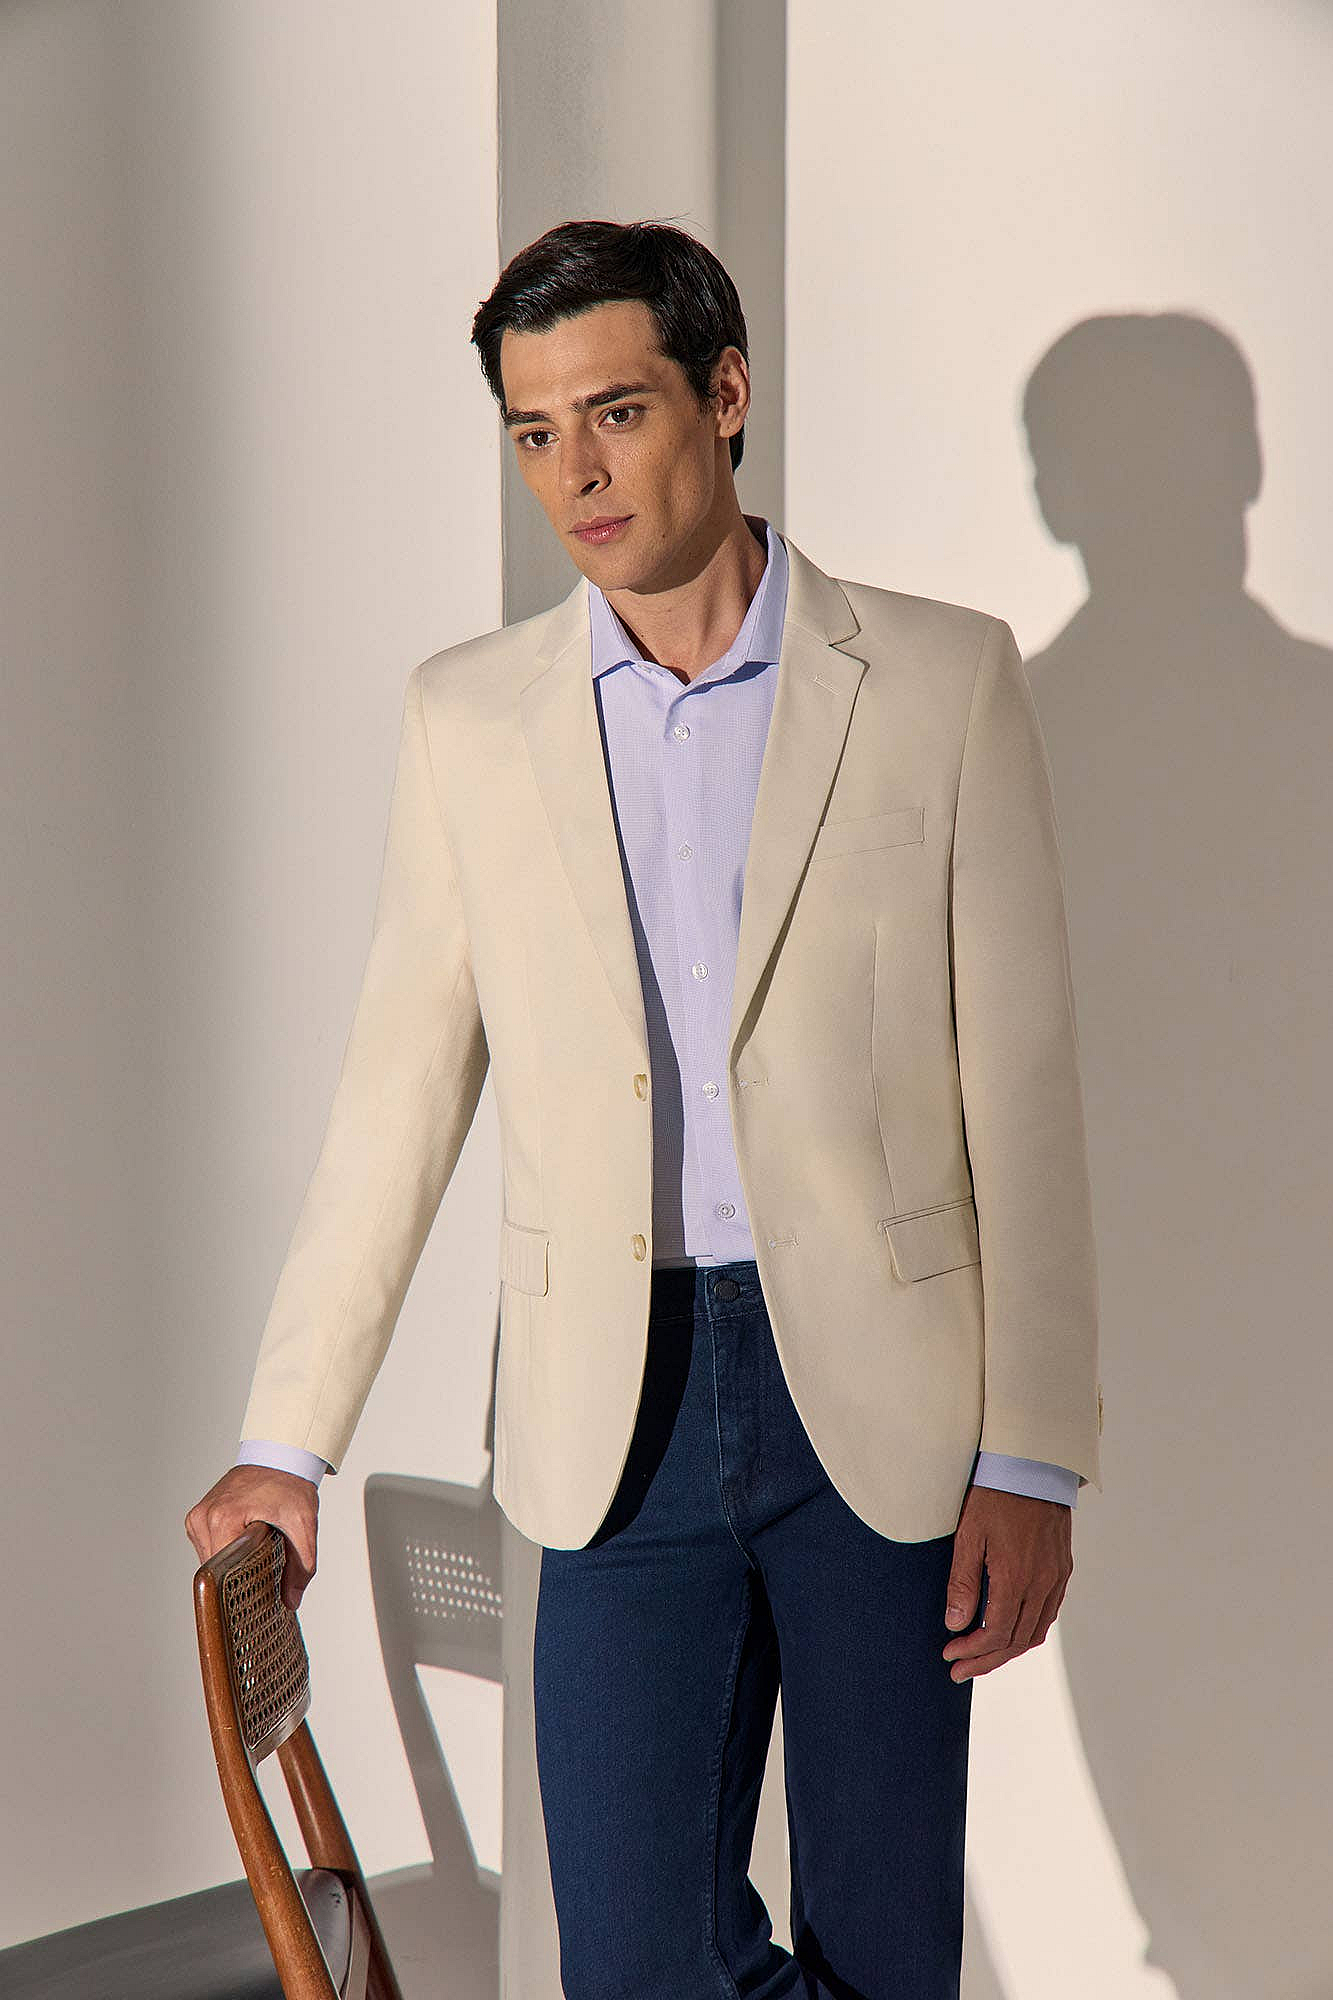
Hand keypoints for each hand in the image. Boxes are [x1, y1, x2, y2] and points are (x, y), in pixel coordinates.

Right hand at [185, 1463, 319, 1611]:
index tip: (250, 1602)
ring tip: (253, 1566)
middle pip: (214, 1569)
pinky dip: (226, 1553)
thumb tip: (291, 1600)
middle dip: (234, 1580)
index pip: (219, 1572)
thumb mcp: (303, 1525)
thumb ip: (301, 1566)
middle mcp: (204, 1517)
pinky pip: (209, 1548)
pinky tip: (244, 1551)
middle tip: (258, 1588)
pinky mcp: (199, 1516)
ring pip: (209, 1561)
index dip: (235, 1590)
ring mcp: (198, 1516)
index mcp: (223, 1518)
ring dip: (229, 1566)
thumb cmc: (289, 1483)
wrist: (281, 1455)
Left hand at [941, 1484, 1071, 1681]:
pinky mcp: (1063, 1569)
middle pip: (1016, 1641)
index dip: (972, 1651)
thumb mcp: (969, 1536)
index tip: (950, 1656)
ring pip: (1035, 1631)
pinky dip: (1027, 1630)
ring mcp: (1056, 1578)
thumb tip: (955, 1624)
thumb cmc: (996, 1496)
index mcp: (1016, 1578)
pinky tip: (1009, 1631)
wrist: (1033, 1467)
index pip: (995, 1633)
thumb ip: (963, 1582)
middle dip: (986, 1660)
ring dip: (1008, 1650)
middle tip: (960, 1671)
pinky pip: (1048, 1613)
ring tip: (982, 1657)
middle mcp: (1042, 1584)